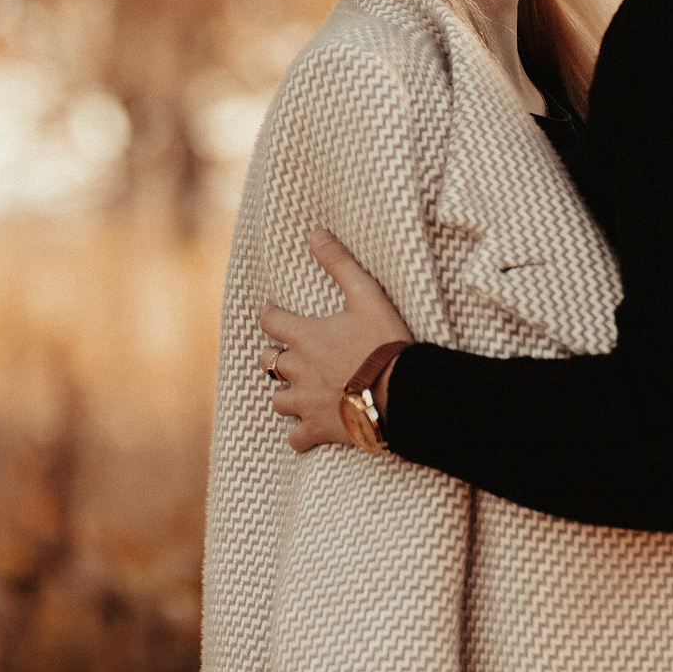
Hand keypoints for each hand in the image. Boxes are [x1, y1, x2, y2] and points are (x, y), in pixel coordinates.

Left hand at [256, 229, 409, 452]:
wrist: (403, 393)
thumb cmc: (386, 343)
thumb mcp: (367, 295)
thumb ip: (340, 263)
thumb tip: (316, 233)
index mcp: (305, 336)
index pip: (270, 321)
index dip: (272, 315)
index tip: (277, 314)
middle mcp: (298, 370)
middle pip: (269, 361)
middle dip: (277, 356)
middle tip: (291, 355)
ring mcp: (306, 402)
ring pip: (278, 400)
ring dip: (286, 395)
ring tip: (299, 392)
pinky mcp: (320, 430)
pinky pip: (296, 438)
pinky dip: (300, 435)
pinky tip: (308, 431)